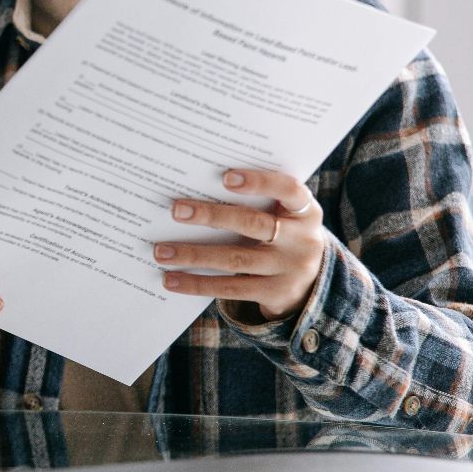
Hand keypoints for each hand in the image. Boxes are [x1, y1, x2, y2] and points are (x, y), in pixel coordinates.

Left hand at [156, 169, 329, 321]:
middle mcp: (302, 240)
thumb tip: (200, 186)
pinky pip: (230, 288)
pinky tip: (171, 279)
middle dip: (212, 216)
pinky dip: (197, 284)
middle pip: (253, 224)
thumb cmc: (285, 235)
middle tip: (176, 210)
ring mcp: (289, 270)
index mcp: (306, 212)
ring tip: (161, 251)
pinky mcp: (274, 294)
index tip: (226, 177)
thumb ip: (259, 201)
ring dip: (194, 255)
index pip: (289, 190)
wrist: (311, 284)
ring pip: (235, 259)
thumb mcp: (285, 216)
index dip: (259, 182)